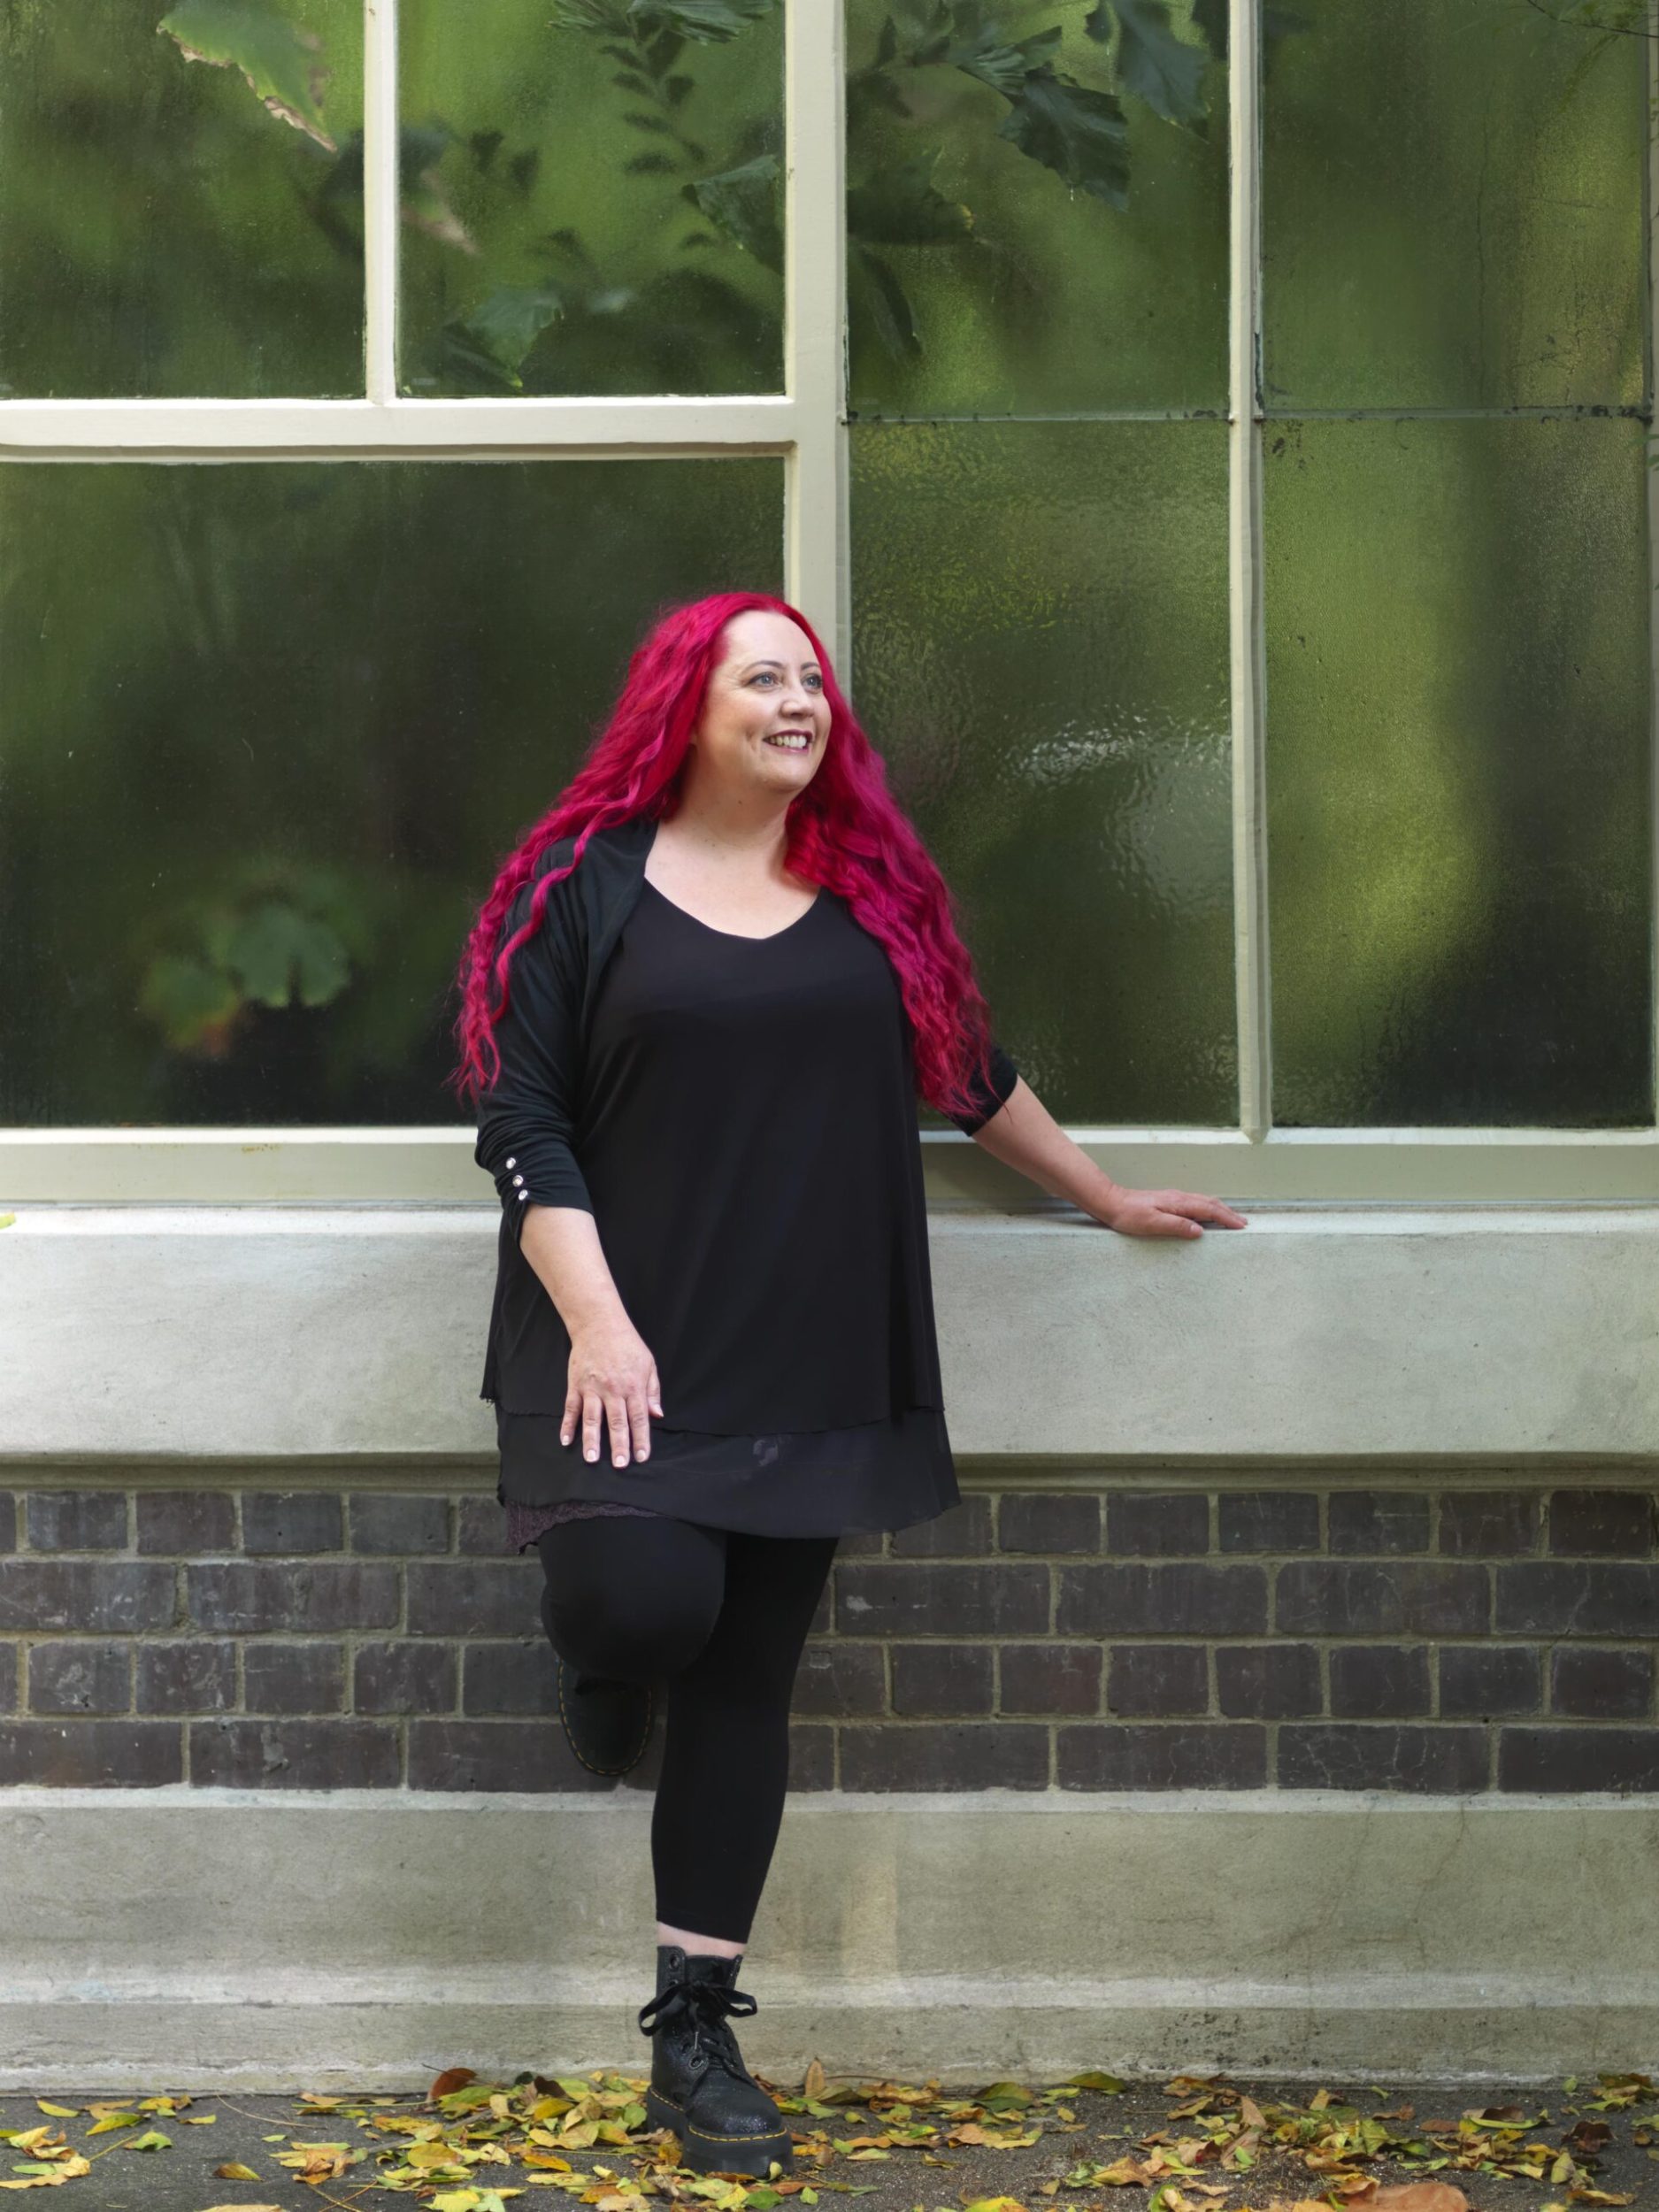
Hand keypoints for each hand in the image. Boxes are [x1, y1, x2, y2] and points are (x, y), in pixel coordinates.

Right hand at [562, 1314, 662, 1466]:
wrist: (599, 1324)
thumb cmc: (626, 1344)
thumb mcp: (648, 1364)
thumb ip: (652, 1391)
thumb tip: (657, 1415)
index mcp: (633, 1386)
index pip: (639, 1417)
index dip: (641, 1439)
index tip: (641, 1457)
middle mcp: (613, 1389)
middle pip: (617, 1422)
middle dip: (619, 1446)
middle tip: (619, 1465)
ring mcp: (592, 1387)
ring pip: (592, 1418)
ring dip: (591, 1440)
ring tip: (591, 1459)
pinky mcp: (576, 1384)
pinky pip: (571, 1408)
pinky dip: (567, 1424)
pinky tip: (565, 1440)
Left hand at [1092, 1184, 1248, 1237]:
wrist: (1111, 1202)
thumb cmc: (1128, 1215)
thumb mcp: (1151, 1223)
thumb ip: (1176, 1226)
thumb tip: (1200, 1231)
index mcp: (1178, 1203)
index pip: (1209, 1210)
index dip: (1226, 1218)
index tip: (1241, 1225)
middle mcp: (1179, 1198)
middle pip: (1210, 1203)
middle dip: (1228, 1213)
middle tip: (1243, 1223)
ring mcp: (1174, 1199)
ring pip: (1203, 1202)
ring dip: (1219, 1210)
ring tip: (1231, 1219)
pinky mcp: (1168, 1202)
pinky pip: (1195, 1204)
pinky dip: (1208, 1209)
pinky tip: (1206, 1215)